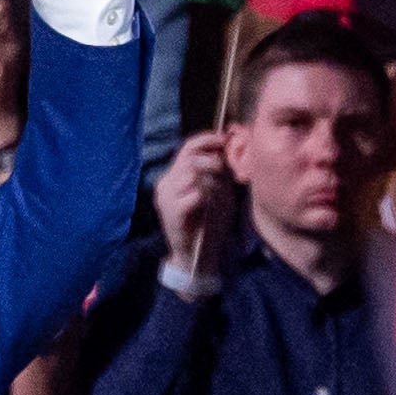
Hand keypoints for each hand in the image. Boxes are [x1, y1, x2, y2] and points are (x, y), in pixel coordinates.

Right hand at [154, 132, 235, 282]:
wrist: (196, 254)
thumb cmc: (208, 222)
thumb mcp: (217, 189)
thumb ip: (218, 169)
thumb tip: (229, 144)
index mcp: (174, 176)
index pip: (188, 147)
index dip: (207, 140)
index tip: (225, 141)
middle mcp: (166, 184)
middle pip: (190, 158)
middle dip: (212, 162)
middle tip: (224, 173)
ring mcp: (166, 198)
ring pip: (191, 173)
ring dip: (212, 181)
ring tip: (218, 195)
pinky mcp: (171, 212)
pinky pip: (194, 194)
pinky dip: (207, 197)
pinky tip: (210, 206)